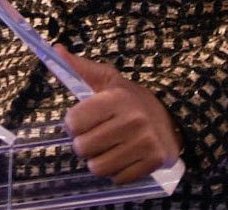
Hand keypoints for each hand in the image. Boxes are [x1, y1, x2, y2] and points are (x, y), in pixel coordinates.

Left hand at [57, 46, 182, 184]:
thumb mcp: (108, 80)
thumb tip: (56, 49)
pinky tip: (125, 157)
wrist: (171, 117)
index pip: (73, 122)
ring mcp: (145, 142)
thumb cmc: (131, 100)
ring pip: (99, 168)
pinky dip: (118, 172)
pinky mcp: (154, 161)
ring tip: (109, 148)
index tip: (84, 121)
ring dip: (99, 161)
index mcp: (116, 97)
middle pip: (83, 149)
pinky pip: (118, 179)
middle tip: (97, 136)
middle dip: (85, 145)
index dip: (74, 124)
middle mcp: (132, 119)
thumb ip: (80, 68)